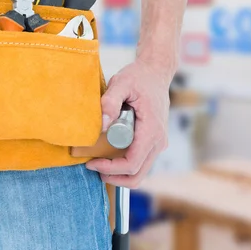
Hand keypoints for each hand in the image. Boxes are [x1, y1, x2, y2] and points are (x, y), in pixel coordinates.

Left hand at [86, 60, 170, 187]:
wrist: (156, 72)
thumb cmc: (139, 77)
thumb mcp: (121, 83)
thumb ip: (110, 101)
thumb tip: (102, 125)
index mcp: (152, 130)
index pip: (132, 163)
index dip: (110, 169)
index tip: (92, 163)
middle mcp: (159, 141)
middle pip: (137, 175)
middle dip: (114, 177)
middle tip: (93, 168)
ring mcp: (158, 144)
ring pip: (140, 171)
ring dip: (119, 173)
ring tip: (99, 164)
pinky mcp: (154, 142)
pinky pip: (141, 162)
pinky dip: (125, 165)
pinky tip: (109, 156)